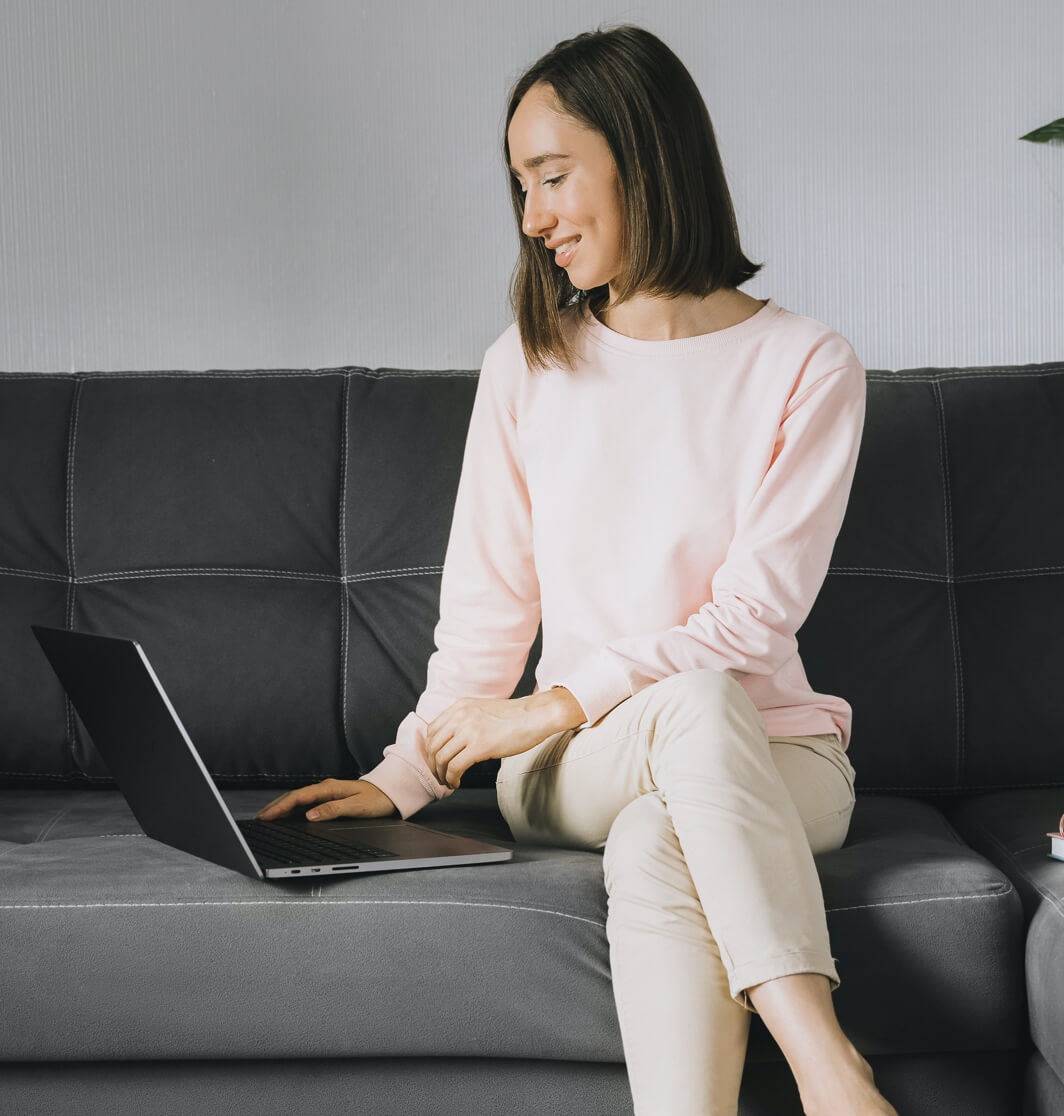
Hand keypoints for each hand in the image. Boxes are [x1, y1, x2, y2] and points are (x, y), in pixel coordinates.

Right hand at [255, 778, 395, 821]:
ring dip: (282, 807)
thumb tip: (310, 815)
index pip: (299, 797)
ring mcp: (327, 792)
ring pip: (299, 799)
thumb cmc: (377, 800)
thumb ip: (333, 810)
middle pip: (294, 797)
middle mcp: (326, 788)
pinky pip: (306, 802)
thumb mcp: (356, 807)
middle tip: (259, 818)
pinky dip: (293, 808)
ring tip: (267, 817)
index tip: (267, 816)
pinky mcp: (330, 797)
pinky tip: (287, 815)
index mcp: (330, 788)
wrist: (391, 792)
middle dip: (275, 807)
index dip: (281, 807)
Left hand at [426, 688, 584, 789]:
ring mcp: (469, 730)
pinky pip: (455, 767)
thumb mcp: (483, 710)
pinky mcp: (480, 746)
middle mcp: (461, 716)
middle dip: (433, 765)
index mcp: (460, 706)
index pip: (432, 730)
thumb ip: (466, 720)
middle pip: (433, 746)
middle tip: (440, 776)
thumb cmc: (514, 717)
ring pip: (441, 758)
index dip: (431, 750)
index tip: (437, 762)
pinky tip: (457, 782)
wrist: (536, 716)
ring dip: (442, 774)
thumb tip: (454, 741)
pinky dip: (452, 778)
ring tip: (449, 781)